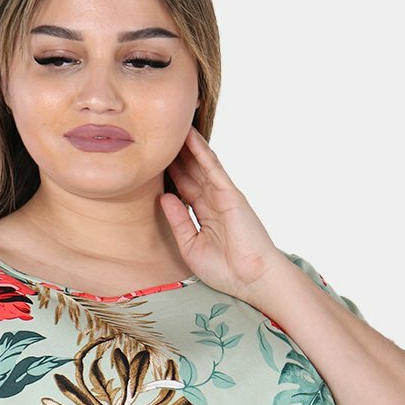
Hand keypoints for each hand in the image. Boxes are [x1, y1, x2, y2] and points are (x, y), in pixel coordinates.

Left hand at [160, 126, 283, 303]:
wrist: (251, 279)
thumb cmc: (225, 270)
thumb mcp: (190, 245)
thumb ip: (177, 221)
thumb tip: (163, 197)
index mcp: (204, 216)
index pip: (184, 188)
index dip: (169, 173)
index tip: (153, 159)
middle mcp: (213, 202)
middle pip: (190, 172)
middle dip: (176, 154)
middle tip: (158, 134)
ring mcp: (222, 196)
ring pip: (200, 164)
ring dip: (187, 146)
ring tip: (172, 126)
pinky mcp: (230, 193)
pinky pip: (213, 167)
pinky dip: (201, 150)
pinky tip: (189, 136)